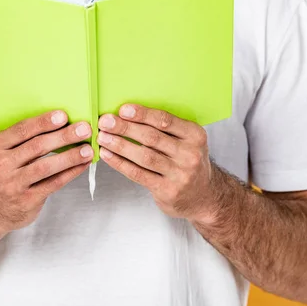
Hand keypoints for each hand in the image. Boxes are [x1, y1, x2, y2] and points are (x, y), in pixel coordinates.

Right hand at [0, 110, 92, 245]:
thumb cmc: (0, 175)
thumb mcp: (0, 154)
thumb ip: (21, 140)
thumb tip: (59, 123)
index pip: (22, 130)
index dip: (44, 122)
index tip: (64, 115)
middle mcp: (1, 165)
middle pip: (37, 147)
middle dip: (64, 136)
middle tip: (84, 129)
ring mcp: (13, 184)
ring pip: (46, 166)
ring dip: (70, 156)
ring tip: (88, 149)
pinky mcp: (26, 200)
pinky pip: (53, 183)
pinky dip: (70, 173)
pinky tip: (82, 165)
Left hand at [98, 104, 215, 221]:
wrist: (203, 195)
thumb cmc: (187, 162)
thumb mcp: (187, 141)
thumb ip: (166, 129)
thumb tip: (128, 114)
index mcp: (195, 135)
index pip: (165, 121)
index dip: (142, 114)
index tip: (123, 110)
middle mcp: (189, 154)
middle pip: (152, 138)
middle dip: (125, 128)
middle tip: (106, 122)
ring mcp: (179, 174)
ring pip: (144, 156)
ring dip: (120, 145)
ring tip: (103, 137)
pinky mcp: (167, 190)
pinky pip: (138, 174)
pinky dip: (120, 163)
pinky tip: (108, 155)